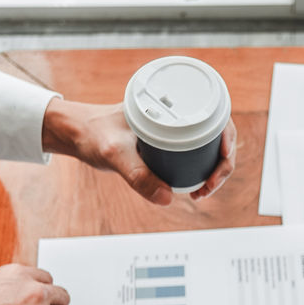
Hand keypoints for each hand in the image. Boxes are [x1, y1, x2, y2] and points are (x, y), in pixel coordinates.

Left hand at [40, 99, 238, 204]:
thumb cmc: (91, 133)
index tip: (223, 162)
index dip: (228, 141)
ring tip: (203, 191)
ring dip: (215, 170)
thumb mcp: (114, 154)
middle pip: (218, 135)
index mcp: (171, 105)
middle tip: (209, 186)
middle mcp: (176, 114)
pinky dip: (201, 170)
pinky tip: (197, 187)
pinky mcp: (166, 142)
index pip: (217, 118)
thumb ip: (138, 176)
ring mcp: (172, 129)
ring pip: (208, 147)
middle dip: (223, 163)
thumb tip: (167, 199)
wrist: (74, 132)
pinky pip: (194, 154)